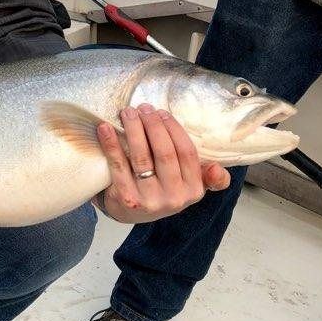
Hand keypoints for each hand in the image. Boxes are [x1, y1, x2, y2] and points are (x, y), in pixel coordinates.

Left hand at [97, 104, 230, 223]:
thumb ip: (208, 176)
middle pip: (164, 153)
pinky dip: (111, 144)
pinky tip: (105, 128)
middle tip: (143, 108)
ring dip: (134, 130)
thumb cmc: (162, 188)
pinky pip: (118, 166)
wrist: (131, 212)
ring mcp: (150, 200)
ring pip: (141, 157)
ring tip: (128, 112)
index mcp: (193, 190)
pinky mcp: (127, 199)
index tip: (161, 112)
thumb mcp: (189, 185)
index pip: (187, 153)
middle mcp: (174, 198)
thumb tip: (216, 169)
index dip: (173, 129)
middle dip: (153, 125)